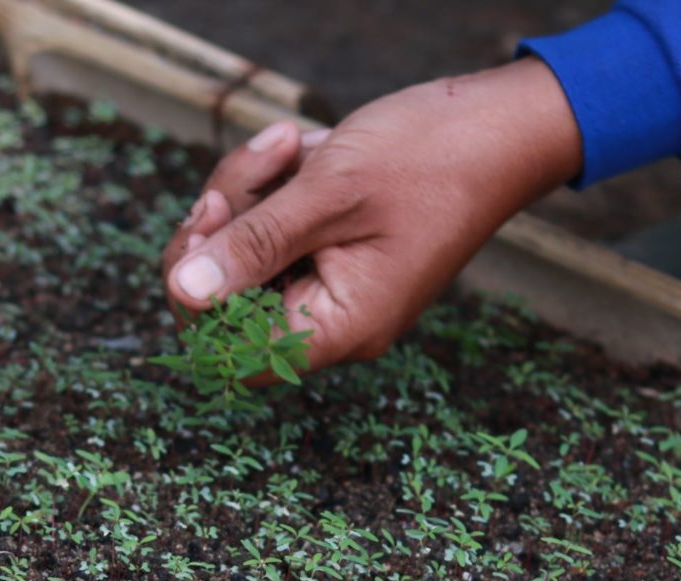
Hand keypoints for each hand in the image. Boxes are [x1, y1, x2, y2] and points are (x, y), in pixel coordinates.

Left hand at [162, 58, 581, 371]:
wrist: (496, 126)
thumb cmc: (428, 158)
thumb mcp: (328, 194)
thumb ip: (253, 245)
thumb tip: (184, 292)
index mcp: (340, 327)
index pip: (234, 355)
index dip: (200, 301)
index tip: (208, 227)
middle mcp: (334, 320)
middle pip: (229, 305)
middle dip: (220, 231)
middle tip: (233, 183)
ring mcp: (332, 285)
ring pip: (245, 257)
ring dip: (247, 194)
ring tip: (288, 143)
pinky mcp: (331, 251)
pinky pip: (273, 231)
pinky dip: (273, 188)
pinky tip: (302, 148)